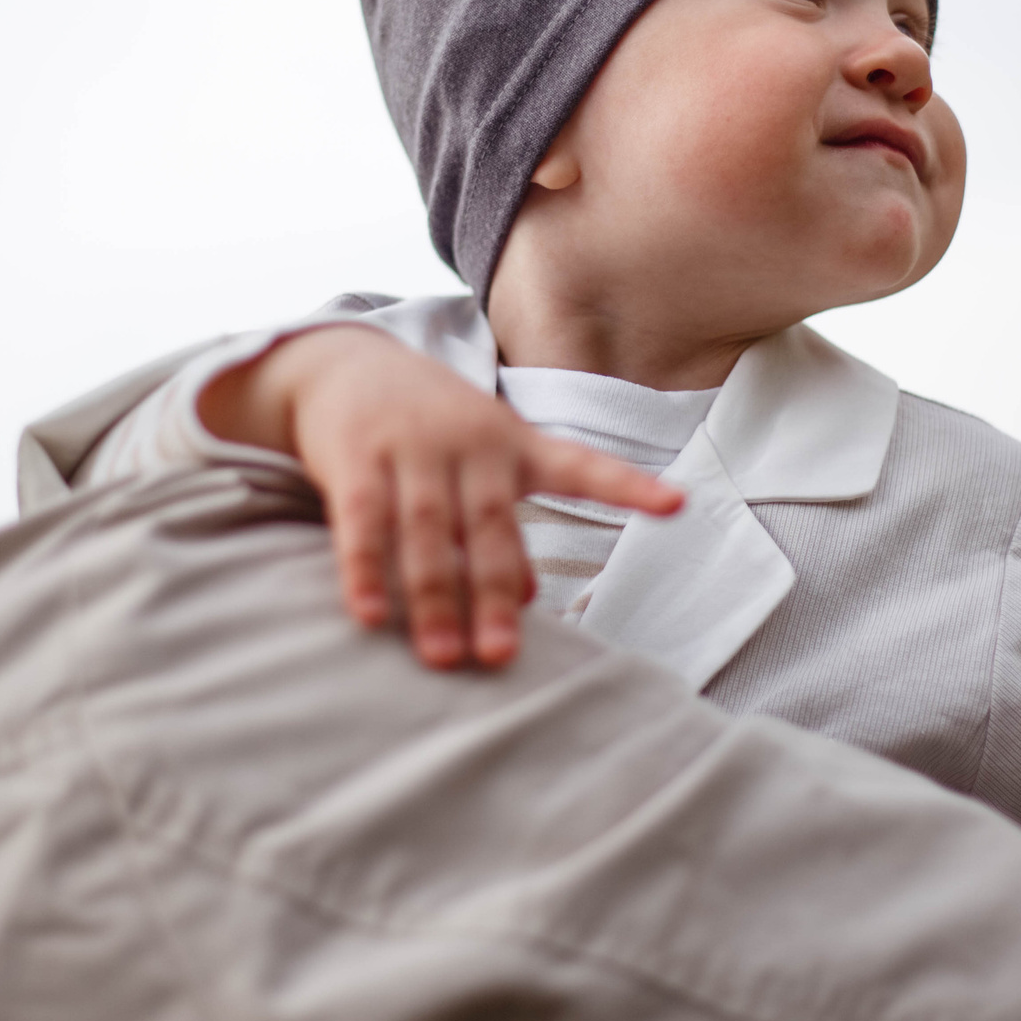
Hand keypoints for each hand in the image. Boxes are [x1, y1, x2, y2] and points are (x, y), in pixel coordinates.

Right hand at [199, 326, 683, 668]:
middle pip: (492, 523)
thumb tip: (534, 599)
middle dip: (497, 591)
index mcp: (514, 442)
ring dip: (435, 595)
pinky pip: (363, 520)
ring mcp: (412, 446)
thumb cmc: (428, 427)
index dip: (629, 486)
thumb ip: (506, 523)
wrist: (344, 364)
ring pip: (428, 528)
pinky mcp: (356, 456)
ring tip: (443, 657)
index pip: (581, 465)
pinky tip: (371, 616)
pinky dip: (367, 570)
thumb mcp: (482, 459)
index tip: (676, 505)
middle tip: (500, 655)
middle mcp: (470, 441)